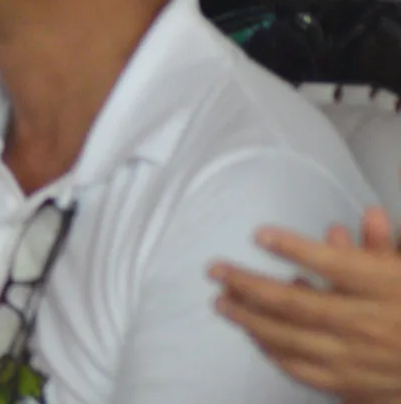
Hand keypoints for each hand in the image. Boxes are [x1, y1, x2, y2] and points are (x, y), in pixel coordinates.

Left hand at [212, 206, 400, 400]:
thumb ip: (383, 247)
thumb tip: (371, 212)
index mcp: (387, 289)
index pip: (336, 264)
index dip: (295, 247)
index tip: (259, 233)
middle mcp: (370, 325)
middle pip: (297, 304)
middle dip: (249, 284)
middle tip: (215, 270)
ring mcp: (359, 360)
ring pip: (292, 339)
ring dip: (250, 319)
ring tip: (222, 301)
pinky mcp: (352, 386)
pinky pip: (303, 369)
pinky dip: (274, 351)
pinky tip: (254, 334)